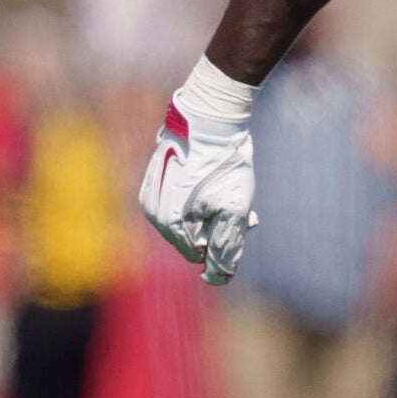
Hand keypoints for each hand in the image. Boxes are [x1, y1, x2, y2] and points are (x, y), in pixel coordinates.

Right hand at [139, 98, 258, 283]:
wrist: (211, 119)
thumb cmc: (224, 165)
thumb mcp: (234, 211)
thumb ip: (226, 249)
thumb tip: (217, 278)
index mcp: (168, 224)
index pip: (199, 255)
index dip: (224, 242)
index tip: (243, 221)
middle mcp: (154, 212)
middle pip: (193, 237)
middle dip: (219, 227)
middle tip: (243, 209)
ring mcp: (153, 194)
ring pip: (189, 220)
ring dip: (213, 214)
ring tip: (232, 193)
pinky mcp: (158, 178)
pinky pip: (181, 201)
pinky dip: (202, 199)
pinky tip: (218, 183)